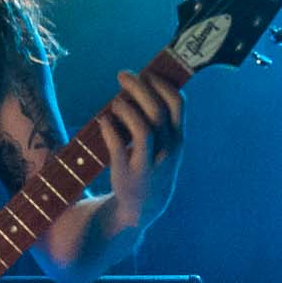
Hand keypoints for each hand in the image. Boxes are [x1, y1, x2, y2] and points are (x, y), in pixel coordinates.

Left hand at [99, 70, 184, 224]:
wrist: (143, 208)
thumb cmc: (151, 166)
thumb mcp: (166, 146)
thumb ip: (161, 121)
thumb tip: (144, 85)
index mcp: (177, 140)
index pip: (177, 104)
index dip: (162, 84)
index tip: (147, 74)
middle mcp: (167, 152)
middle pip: (157, 111)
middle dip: (139, 88)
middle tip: (122, 75)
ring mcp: (148, 164)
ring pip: (142, 129)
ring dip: (126, 109)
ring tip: (115, 102)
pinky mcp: (127, 175)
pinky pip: (118, 147)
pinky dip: (109, 129)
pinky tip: (103, 121)